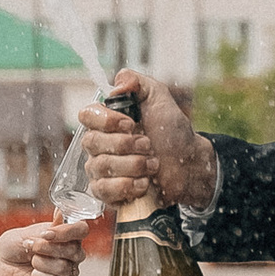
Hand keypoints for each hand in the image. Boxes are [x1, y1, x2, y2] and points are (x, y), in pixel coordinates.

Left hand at [0, 217, 86, 275]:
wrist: (0, 264)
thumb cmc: (14, 245)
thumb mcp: (28, 233)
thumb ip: (47, 228)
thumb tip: (61, 213)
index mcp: (67, 234)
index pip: (81, 230)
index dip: (66, 232)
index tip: (46, 234)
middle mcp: (72, 252)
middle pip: (73, 250)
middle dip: (46, 248)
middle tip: (30, 246)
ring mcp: (67, 270)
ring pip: (64, 267)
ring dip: (41, 263)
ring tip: (31, 260)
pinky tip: (34, 274)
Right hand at [80, 70, 217, 216]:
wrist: (188, 165)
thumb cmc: (172, 132)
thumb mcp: (159, 98)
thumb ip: (138, 82)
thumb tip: (116, 84)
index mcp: (106, 120)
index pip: (86, 115)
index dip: (106, 120)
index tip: (131, 123)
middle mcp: (98, 144)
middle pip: (92, 142)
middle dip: (126, 145)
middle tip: (149, 145)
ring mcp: (100, 169)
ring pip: (99, 167)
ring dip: (133, 165)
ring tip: (153, 164)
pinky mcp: (107, 192)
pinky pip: (102, 190)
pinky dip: (126, 186)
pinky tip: (143, 184)